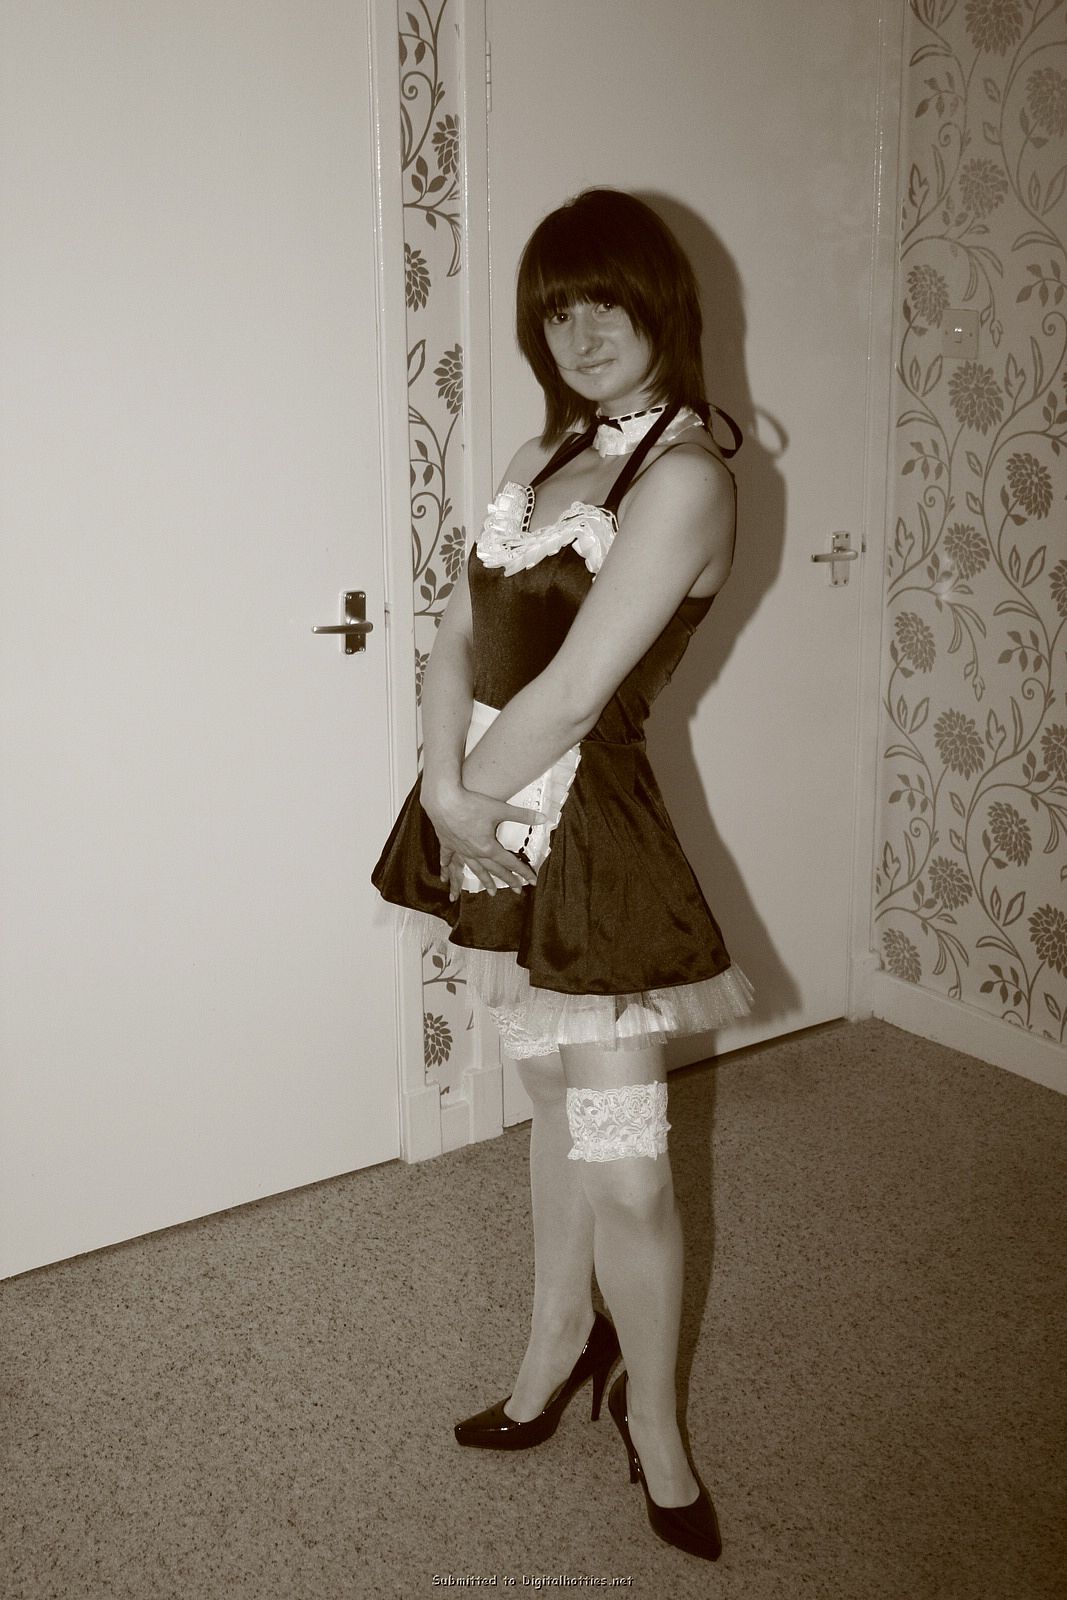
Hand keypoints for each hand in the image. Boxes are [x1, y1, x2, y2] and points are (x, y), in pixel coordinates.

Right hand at [422, 781, 543, 898]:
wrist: (443, 799)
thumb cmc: (471, 803)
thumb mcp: (500, 808)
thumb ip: (523, 815)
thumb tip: (543, 818)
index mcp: (488, 847)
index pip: (510, 862)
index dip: (523, 871)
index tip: (532, 880)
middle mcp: (475, 853)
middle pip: (494, 869)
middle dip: (508, 879)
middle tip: (517, 889)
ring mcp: (460, 850)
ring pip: (474, 868)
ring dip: (484, 880)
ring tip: (492, 891)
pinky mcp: (447, 843)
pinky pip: (448, 858)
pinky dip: (447, 867)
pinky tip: (445, 878)